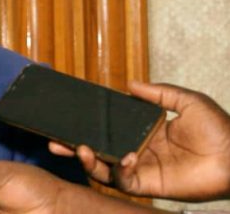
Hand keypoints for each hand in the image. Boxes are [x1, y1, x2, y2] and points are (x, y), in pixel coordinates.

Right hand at [51, 81, 229, 200]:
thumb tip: (129, 84)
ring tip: (80, 149)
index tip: (71, 118)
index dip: (89, 125)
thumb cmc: (218, 128)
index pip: (109, 128)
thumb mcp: (186, 100)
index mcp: (143, 131)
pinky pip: (123, 181)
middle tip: (55, 141)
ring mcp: (141, 168)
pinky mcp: (148, 185)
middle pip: (98, 149)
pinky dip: (118, 170)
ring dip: (88, 160)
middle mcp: (137, 149)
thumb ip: (158, 93)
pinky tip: (125, 157)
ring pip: (103, 167)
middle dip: (74, 146)